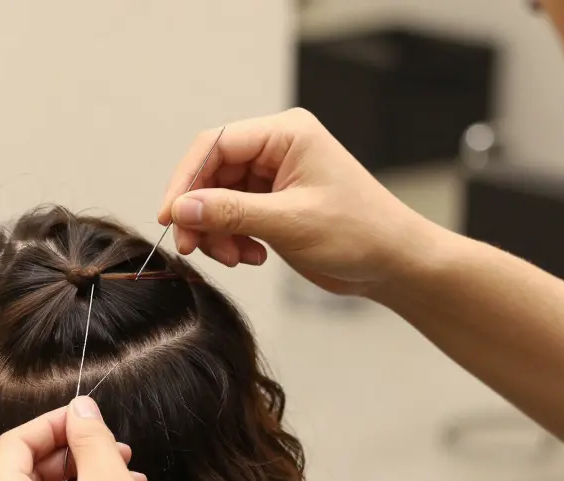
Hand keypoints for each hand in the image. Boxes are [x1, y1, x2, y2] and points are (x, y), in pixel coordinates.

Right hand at [158, 108, 437, 295]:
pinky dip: (231, 240)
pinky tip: (252, 257)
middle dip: (200, 213)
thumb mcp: (290, 223)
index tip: (169, 216)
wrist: (393, 264)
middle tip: (192, 247)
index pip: (215, 144)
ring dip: (216, 232)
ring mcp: (273, 177)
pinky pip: (231, 216)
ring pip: (216, 199)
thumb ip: (231, 213)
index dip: (186, 180)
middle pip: (211, 173)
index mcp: (286, 134)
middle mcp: (276, 149)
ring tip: (236, 258)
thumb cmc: (360, 233)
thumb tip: (182, 208)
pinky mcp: (272, 204)